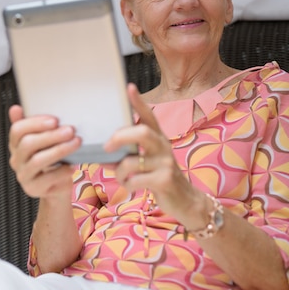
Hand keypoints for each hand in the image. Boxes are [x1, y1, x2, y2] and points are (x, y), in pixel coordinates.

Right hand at [8, 105, 80, 198]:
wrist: (57, 186)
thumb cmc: (53, 158)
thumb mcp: (44, 139)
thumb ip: (33, 124)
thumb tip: (15, 108)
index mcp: (16, 144)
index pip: (17, 130)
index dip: (35, 123)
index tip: (55, 120)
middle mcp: (16, 159)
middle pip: (27, 144)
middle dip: (50, 136)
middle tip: (70, 130)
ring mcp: (24, 175)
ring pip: (37, 161)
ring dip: (59, 150)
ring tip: (76, 143)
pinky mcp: (34, 189)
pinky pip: (47, 179)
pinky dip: (61, 171)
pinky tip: (73, 165)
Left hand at [104, 84, 201, 218]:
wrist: (186, 201)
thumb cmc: (160, 178)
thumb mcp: (146, 163)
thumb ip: (127, 156)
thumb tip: (103, 155)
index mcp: (159, 138)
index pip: (149, 116)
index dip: (139, 102)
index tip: (129, 87)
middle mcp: (164, 146)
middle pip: (142, 132)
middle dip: (119, 138)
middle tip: (106, 148)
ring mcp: (166, 163)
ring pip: (131, 162)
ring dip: (119, 172)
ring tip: (121, 178)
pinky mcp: (165, 180)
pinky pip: (134, 180)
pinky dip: (126, 185)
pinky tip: (130, 187)